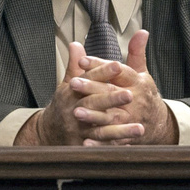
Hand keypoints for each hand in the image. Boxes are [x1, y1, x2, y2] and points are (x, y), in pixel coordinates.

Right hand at [13, 41, 136, 144]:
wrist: (49, 131)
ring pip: (100, 127)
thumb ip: (76, 65)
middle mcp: (73, 109)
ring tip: (140, 128)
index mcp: (71, 91)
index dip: (103, 72)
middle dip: (112, 99)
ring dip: (120, 129)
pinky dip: (114, 146)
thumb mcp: (68, 83)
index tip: (117, 65)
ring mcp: (77, 128)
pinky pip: (101, 145)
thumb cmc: (64, 104)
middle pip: (94, 103)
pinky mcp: (81, 144)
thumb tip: (75, 44)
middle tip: (130, 95)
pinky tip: (129, 145)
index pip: (88, 79)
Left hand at [74, 30, 178, 145]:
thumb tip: (142, 31)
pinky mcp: (128, 137)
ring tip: (76, 113)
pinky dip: (100, 144)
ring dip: (94, 116)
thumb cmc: (145, 94)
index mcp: (138, 82)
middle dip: (92, 88)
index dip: (101, 65)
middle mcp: (136, 101)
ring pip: (112, 118)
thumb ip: (137, 53)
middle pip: (112, 93)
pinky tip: (85, 143)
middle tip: (73, 83)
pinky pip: (113, 141)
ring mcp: (133, 120)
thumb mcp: (142, 72)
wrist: (159, 123)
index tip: (82, 60)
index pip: (118, 71)